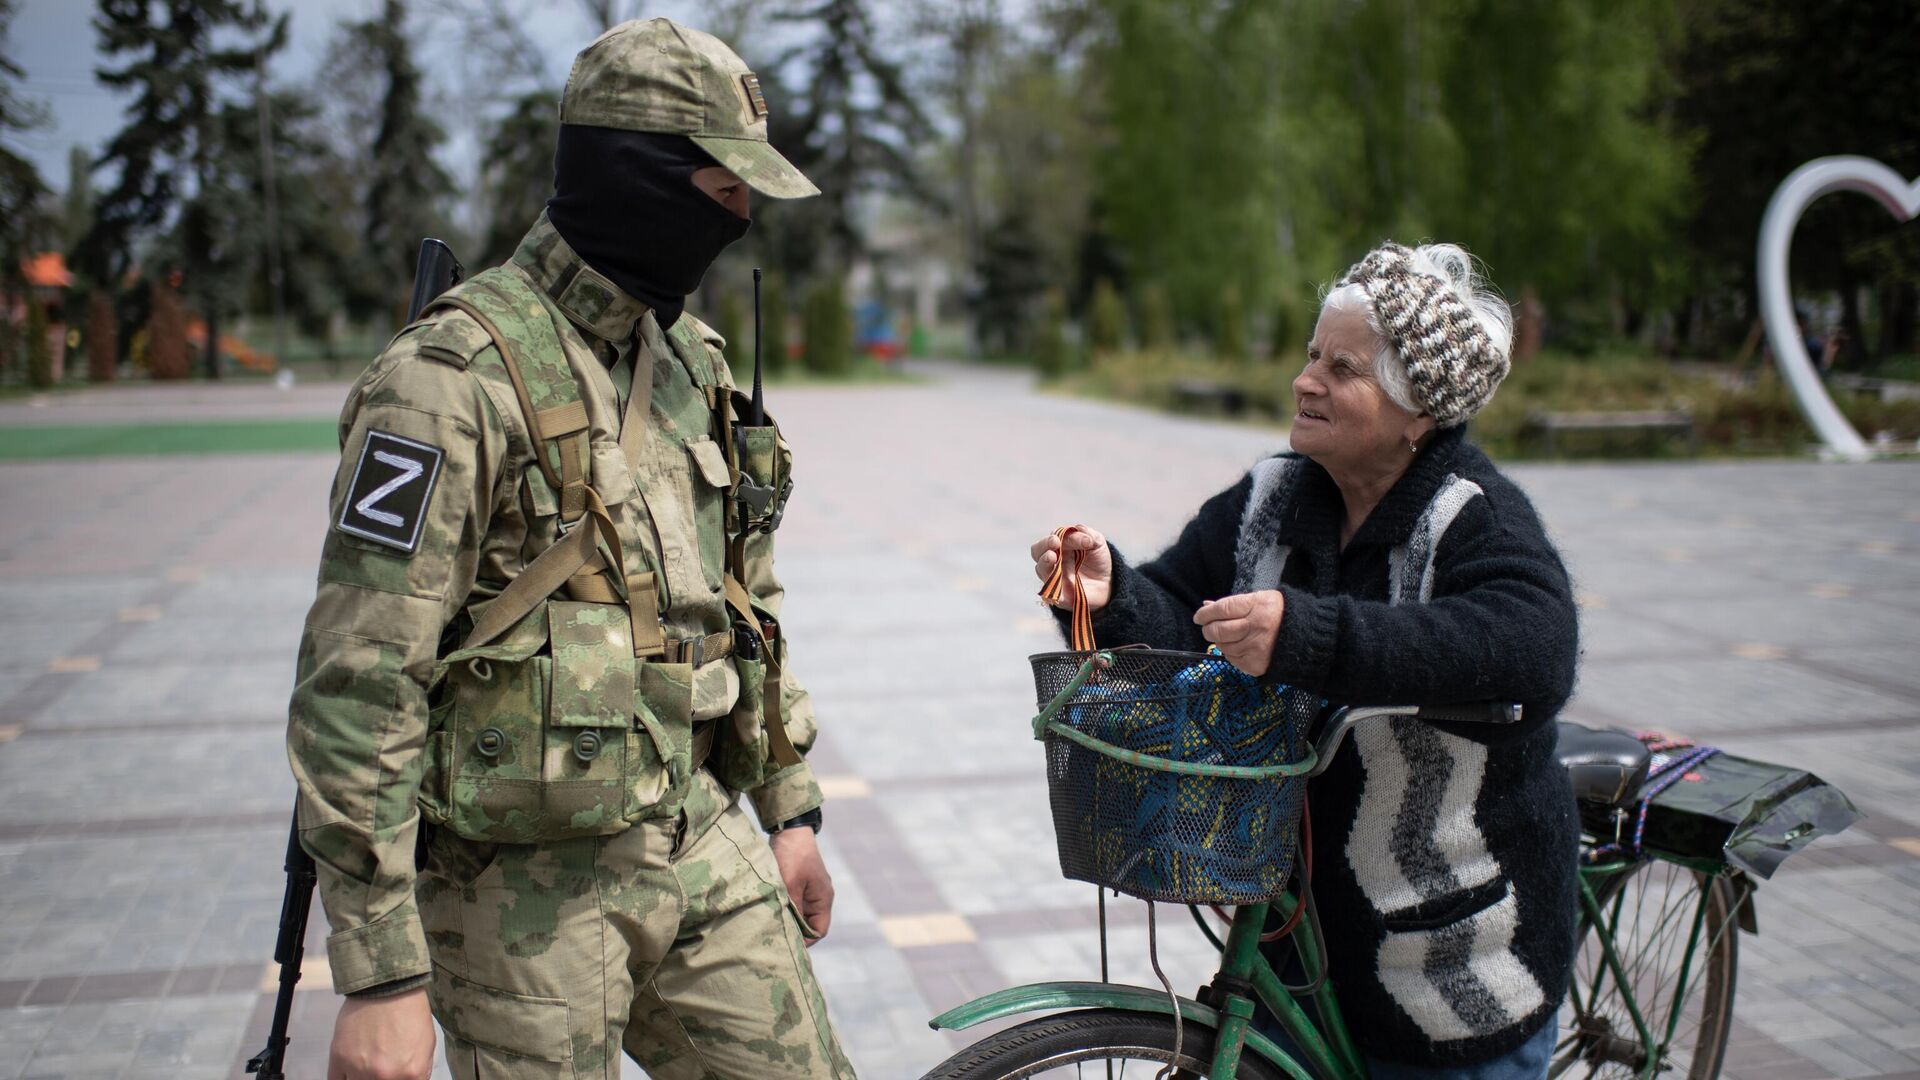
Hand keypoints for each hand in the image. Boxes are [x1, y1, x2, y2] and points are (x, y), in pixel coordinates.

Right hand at [329, 987, 435, 1079]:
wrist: (388, 986)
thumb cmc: (411, 1012)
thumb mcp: (427, 1045)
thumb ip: (418, 1072)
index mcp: (411, 1074)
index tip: (396, 1075)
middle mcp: (384, 1076)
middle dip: (381, 1079)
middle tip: (381, 1068)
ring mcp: (359, 1069)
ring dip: (362, 1078)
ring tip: (367, 1065)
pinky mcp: (339, 1058)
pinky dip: (344, 1078)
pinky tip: (351, 1070)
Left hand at [770, 826, 833, 944]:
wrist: (789, 831)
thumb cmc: (792, 857)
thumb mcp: (790, 885)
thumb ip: (792, 909)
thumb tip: (789, 931)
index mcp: (823, 899)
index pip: (819, 930)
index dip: (805, 941)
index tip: (787, 944)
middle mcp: (819, 897)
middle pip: (810, 924)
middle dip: (795, 931)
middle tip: (776, 936)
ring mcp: (809, 891)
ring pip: (800, 915)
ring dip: (789, 919)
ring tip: (772, 924)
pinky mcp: (799, 885)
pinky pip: (794, 904)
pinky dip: (785, 909)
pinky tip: (772, 910)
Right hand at [1030, 527, 1112, 611]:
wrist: (1107, 583)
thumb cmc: (1097, 560)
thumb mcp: (1097, 543)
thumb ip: (1088, 534)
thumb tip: (1078, 529)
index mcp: (1059, 546)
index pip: (1054, 537)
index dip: (1063, 536)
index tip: (1082, 540)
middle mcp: (1052, 561)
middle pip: (1038, 551)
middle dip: (1044, 545)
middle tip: (1055, 543)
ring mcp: (1054, 578)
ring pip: (1041, 570)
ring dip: (1045, 563)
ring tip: (1052, 557)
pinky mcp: (1059, 596)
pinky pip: (1050, 594)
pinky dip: (1050, 590)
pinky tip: (1055, 585)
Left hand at [1193, 591, 1285, 676]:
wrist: (1303, 638)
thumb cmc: (1277, 615)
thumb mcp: (1258, 600)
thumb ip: (1233, 604)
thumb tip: (1206, 606)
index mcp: (1257, 606)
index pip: (1222, 610)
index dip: (1206, 614)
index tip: (1199, 617)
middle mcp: (1256, 628)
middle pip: (1218, 630)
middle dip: (1208, 629)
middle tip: (1209, 628)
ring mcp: (1256, 648)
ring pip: (1223, 646)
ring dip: (1221, 641)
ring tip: (1231, 636)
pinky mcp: (1255, 665)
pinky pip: (1232, 659)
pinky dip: (1231, 653)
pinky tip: (1241, 646)